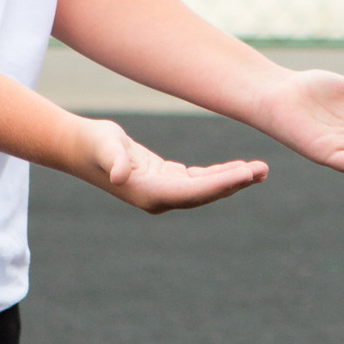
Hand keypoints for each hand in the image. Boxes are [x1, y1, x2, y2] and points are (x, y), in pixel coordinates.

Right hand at [77, 118, 268, 213]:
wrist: (81, 148)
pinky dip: (219, 174)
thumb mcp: (105, 147)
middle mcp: (161, 198)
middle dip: (235, 182)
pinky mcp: (166, 179)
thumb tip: (118, 176)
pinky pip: (199, 180)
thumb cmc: (94, 145)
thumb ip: (114, 160)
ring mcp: (164, 190)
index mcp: (150, 194)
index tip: (245, 174)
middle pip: (206, 193)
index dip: (221, 184)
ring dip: (233, 179)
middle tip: (263, 170)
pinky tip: (239, 169)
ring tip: (260, 170)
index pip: (194, 191)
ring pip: (206, 187)